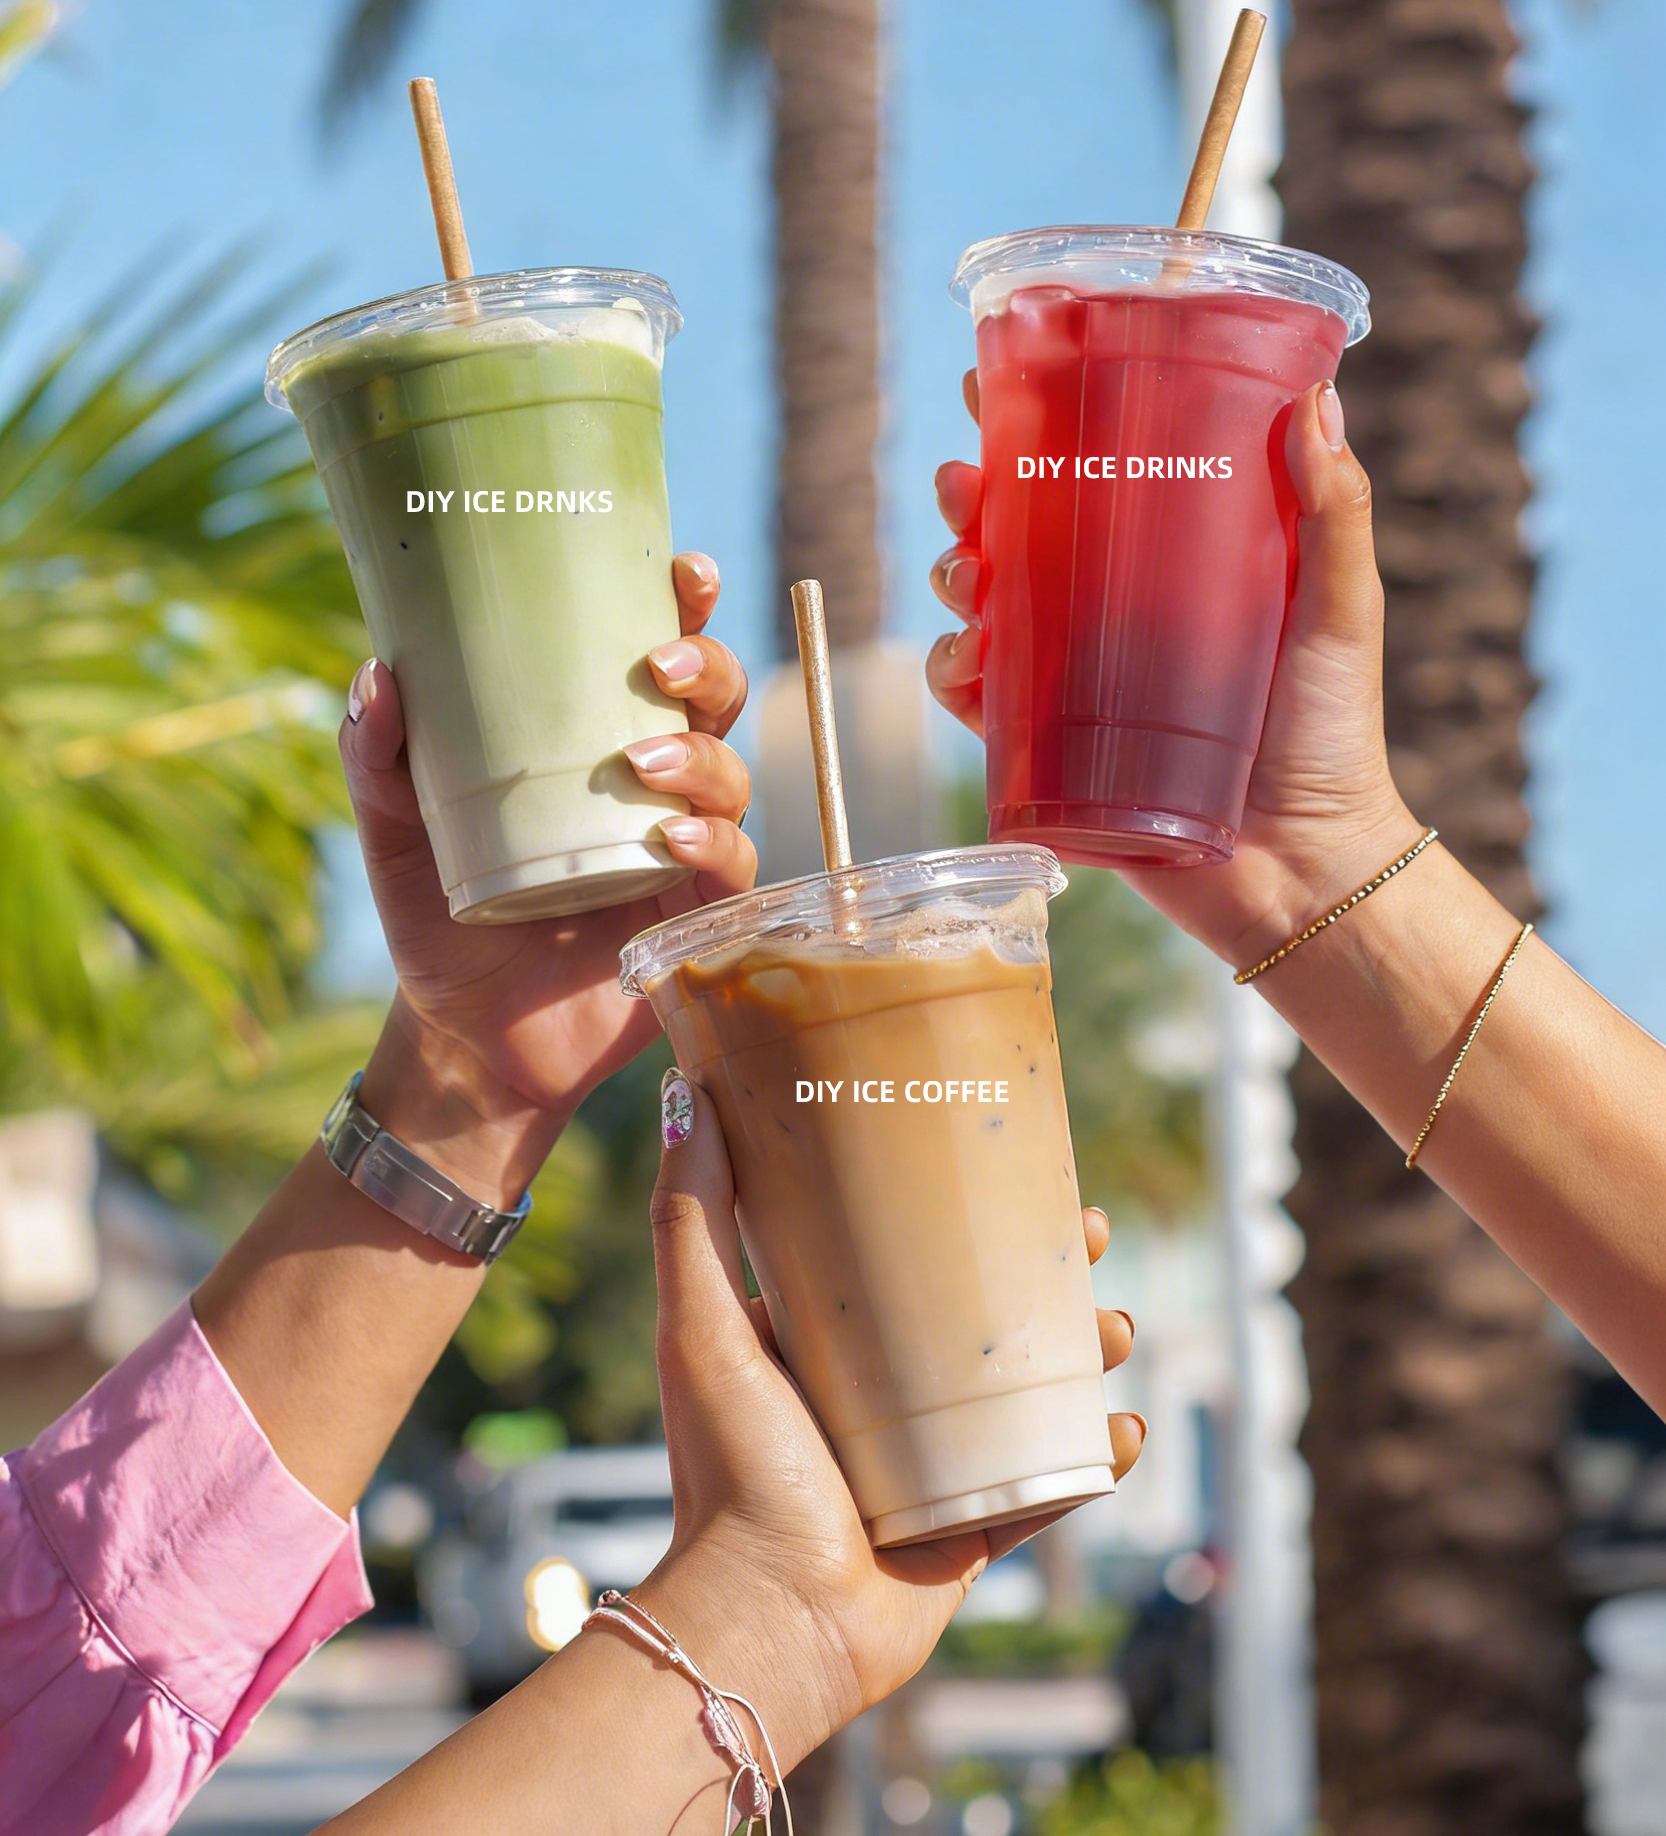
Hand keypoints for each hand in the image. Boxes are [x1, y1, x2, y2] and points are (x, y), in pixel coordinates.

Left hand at [339, 554, 753, 1204]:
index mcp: (594, 742)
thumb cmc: (440, 921)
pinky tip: (672, 838)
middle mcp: (654, 785)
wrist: (466, 1038)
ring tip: (645, 766)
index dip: (684, 607)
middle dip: (709, 668)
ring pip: (733, 776)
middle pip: (717, 702)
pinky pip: (732, 867)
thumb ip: (381, 760)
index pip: (655, 658)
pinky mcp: (694, 918)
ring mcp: (682, 850)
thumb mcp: (398, 834)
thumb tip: (376, 673)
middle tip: (660, 666)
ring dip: (702, 760)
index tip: (683, 572)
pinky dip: (712, 843)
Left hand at [631, 1075, 1145, 1772]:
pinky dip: (1093, 1458)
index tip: (1021, 1168)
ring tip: (1119, 1331)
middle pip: (991, 1317)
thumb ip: (690, 1216)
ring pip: (1036, 1392)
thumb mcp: (701, 1325)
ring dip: (1091, 1356)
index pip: (911, 1257)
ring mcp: (936, 1464)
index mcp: (830, 1344)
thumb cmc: (727, 1471)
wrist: (769, 1620)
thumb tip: (685, 1092)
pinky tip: (1120, 1431)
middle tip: (1097, 1239)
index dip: (970, 1212)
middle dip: (1055, 1275)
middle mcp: (887, 1398)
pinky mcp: (973, 1529)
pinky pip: (1051, 1484)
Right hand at [927, 373, 1422, 970]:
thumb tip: (1319, 394)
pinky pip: (980, 705)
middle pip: (1018, 533)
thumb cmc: (1332, 736)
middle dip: (970, 497)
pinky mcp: (1048, 751)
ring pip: (982, 609)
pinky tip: (966, 663)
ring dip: (951, 577)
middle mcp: (1111, 613)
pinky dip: (955, 677)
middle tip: (962, 482)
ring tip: (965, 574)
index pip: (1094, 472)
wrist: (1301, 866)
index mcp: (1170, 561)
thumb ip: (1334, 512)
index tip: (1000, 377)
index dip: (1038, 423)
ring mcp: (1074, 681)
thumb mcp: (1338, 612)